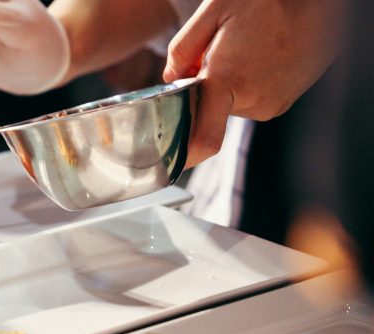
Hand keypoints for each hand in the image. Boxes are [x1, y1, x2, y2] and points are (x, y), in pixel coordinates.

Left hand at [163, 0, 344, 167]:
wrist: (318, 2)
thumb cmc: (266, 1)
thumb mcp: (213, 10)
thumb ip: (182, 49)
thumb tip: (171, 79)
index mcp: (228, 80)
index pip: (204, 138)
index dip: (185, 156)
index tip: (172, 162)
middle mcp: (253, 101)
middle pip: (210, 110)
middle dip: (205, 89)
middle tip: (218, 54)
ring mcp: (271, 105)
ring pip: (230, 104)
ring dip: (228, 84)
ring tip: (246, 50)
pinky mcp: (284, 103)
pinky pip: (250, 100)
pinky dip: (247, 83)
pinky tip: (259, 57)